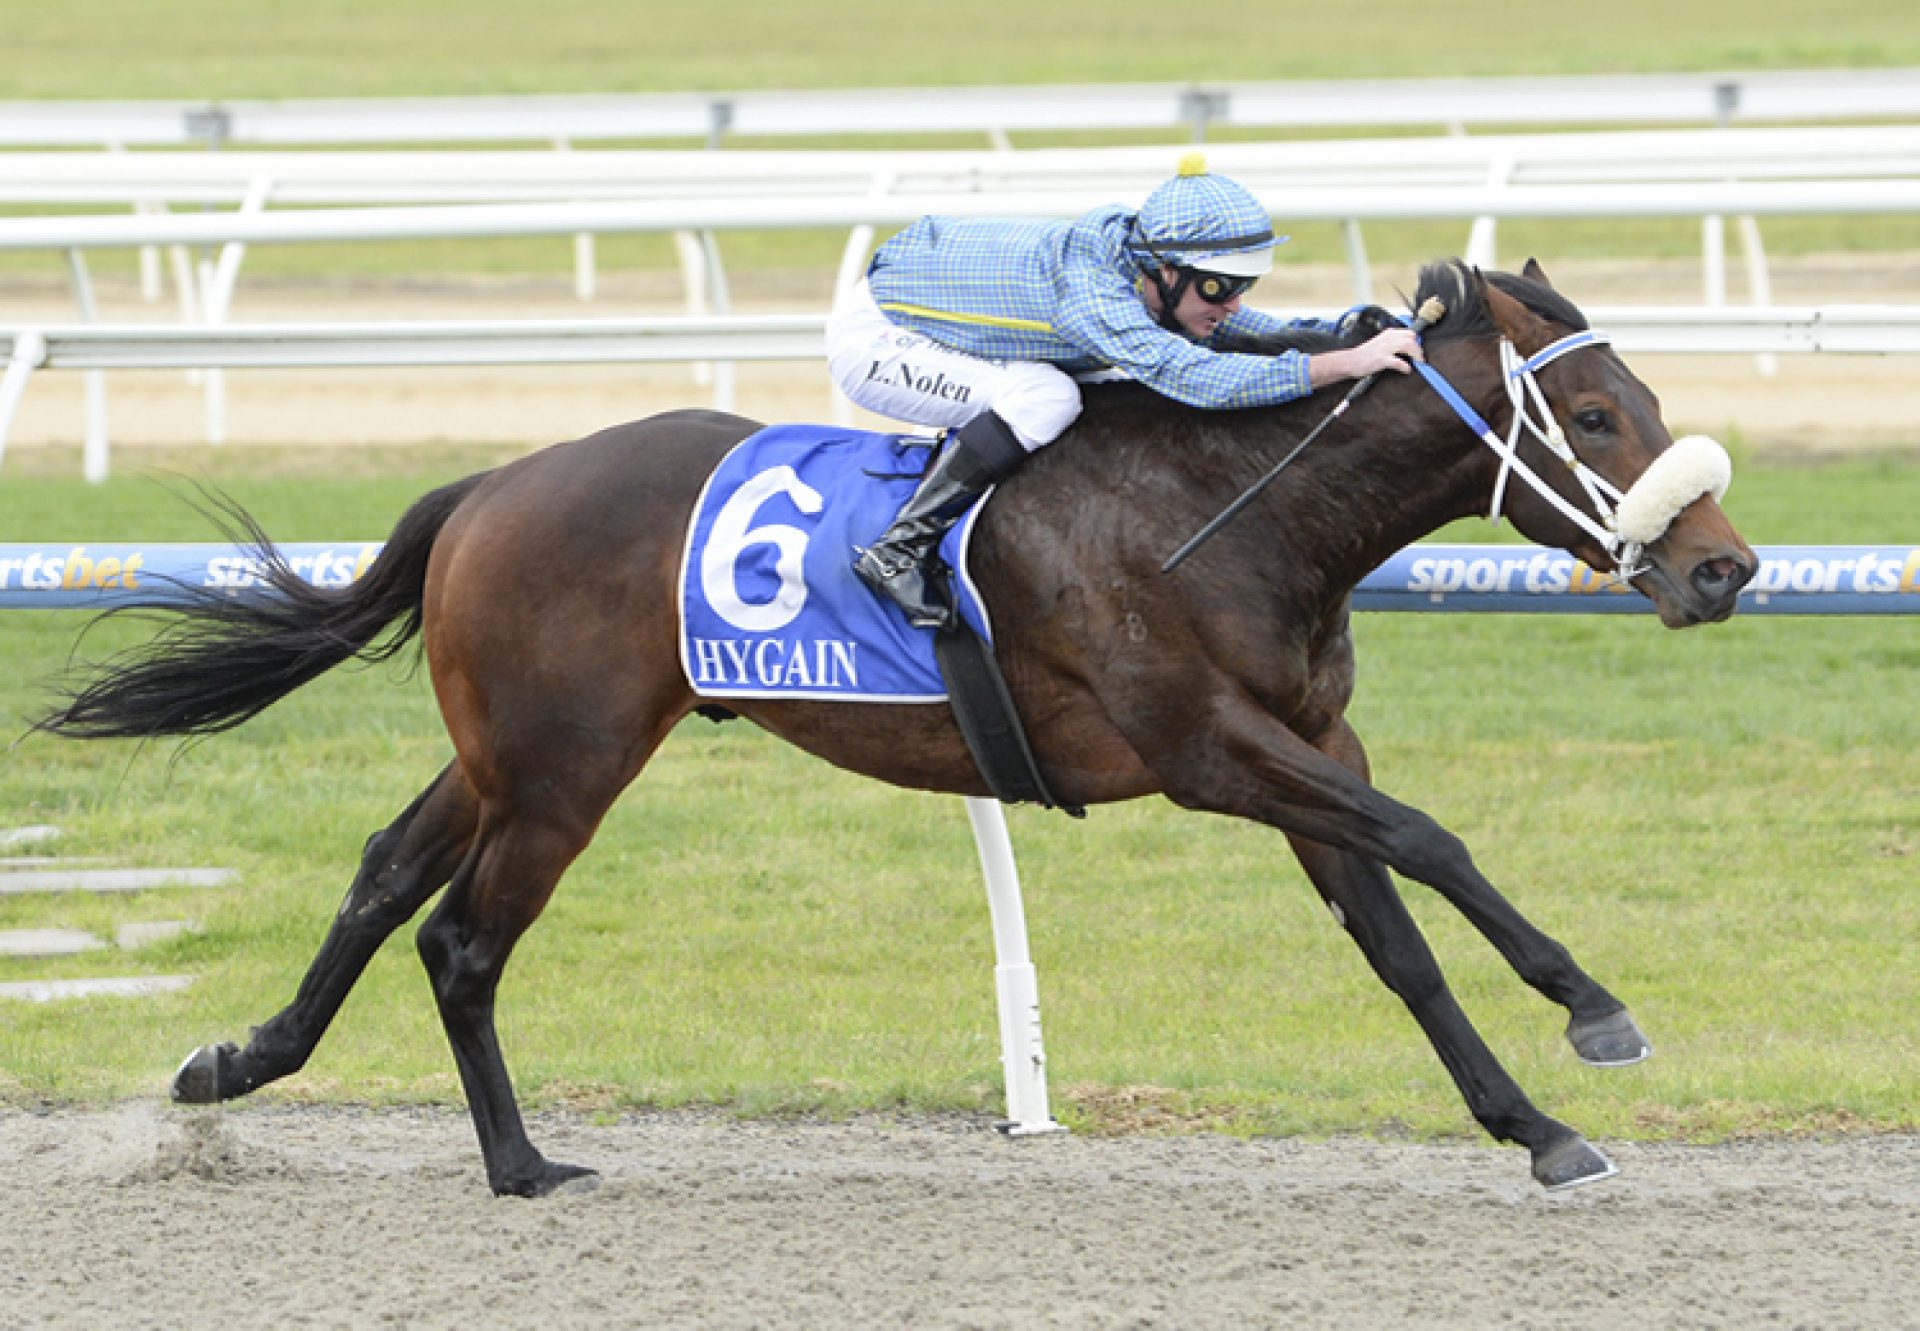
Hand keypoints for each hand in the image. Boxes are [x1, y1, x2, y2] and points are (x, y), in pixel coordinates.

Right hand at [1308, 327, 1423, 387]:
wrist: (1351, 361)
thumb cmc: (1365, 355)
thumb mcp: (1381, 343)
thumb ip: (1393, 343)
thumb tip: (1408, 349)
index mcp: (1389, 333)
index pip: (1410, 333)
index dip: (1417, 342)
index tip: (1418, 352)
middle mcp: (1388, 338)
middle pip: (1412, 338)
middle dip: (1419, 349)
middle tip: (1420, 359)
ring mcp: (1385, 348)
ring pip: (1408, 345)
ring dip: (1416, 355)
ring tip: (1418, 363)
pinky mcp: (1382, 359)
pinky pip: (1399, 362)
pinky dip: (1405, 366)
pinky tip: (1407, 370)